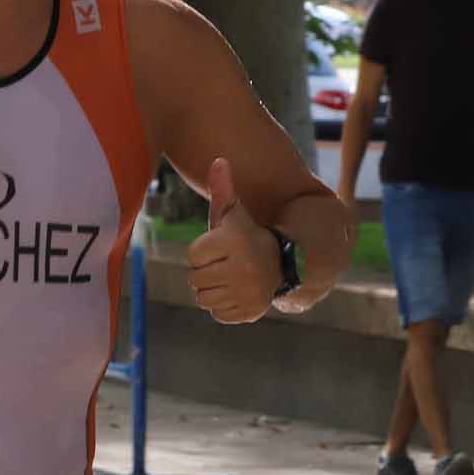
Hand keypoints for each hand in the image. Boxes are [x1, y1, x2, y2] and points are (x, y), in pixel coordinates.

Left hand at [185, 157, 279, 324]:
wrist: (280, 264)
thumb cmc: (244, 236)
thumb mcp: (233, 213)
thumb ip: (222, 188)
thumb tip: (218, 161)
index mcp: (234, 240)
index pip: (193, 256)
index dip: (201, 252)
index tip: (219, 247)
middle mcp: (243, 267)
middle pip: (195, 280)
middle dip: (205, 272)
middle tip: (226, 264)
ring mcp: (248, 292)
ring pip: (204, 299)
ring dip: (213, 290)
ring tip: (231, 278)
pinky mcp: (250, 312)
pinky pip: (218, 313)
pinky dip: (224, 306)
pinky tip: (237, 292)